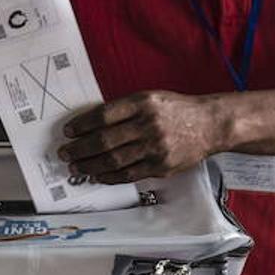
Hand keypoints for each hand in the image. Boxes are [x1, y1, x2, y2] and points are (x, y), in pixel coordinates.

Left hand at [59, 91, 225, 184]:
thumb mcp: (151, 98)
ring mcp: (155, 147)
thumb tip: (91, 125)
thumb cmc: (177, 110)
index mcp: (143, 103)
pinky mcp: (161, 166)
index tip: (68, 132)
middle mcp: (148, 124)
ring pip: (114, 159)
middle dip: (80, 148)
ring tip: (75, 167)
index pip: (103, 115)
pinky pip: (129, 174)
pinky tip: (97, 175)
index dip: (82, 125)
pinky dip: (110, 176)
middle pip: (105, 139)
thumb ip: (125, 109)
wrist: (210, 124)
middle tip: (65, 153)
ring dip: (90, 165)